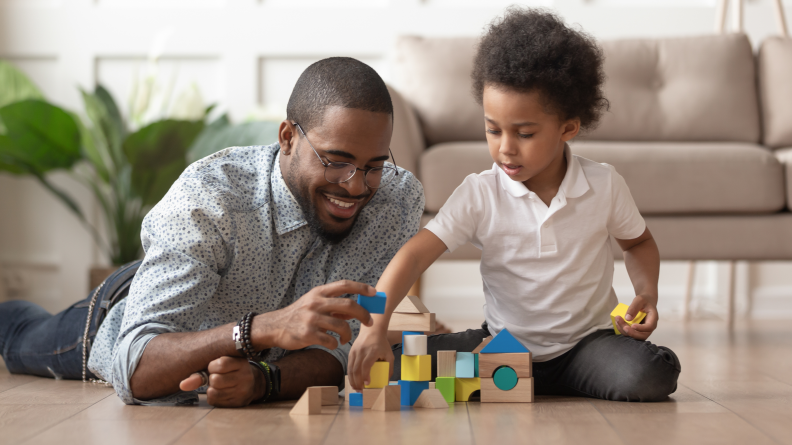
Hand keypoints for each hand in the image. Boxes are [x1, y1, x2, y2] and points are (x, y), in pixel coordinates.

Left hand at [179, 356, 262, 406]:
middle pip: (215, 380)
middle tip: (218, 377)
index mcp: (242, 362)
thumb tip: (182, 385)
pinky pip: (215, 401)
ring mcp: (243, 391)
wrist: (252, 384)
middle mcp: (245, 377)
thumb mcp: (221, 365)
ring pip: (213, 392)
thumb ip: (201, 372)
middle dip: (212, 379)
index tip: (215, 367)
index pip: (220, 364)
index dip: (212, 366)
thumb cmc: (231, 371)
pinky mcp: (239, 402)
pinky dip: (213, 397)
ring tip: (219, 385)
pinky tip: (221, 392)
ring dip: (211, 389)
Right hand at [253, 280, 375, 350]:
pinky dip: (335, 344)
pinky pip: (331, 341)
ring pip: (342, 326)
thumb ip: (333, 306)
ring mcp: (312, 319)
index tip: (374, 293)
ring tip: (345, 338)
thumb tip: (354, 311)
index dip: (361, 288)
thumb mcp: (314, 304)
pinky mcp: (308, 334)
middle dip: (363, 314)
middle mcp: (316, 303)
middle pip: (348, 305)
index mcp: (319, 293)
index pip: (344, 285)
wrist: (275, 327)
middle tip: (369, 322)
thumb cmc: (299, 315)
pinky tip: (332, 343)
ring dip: (348, 334)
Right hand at [347, 328, 393, 390]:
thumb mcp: (389, 354)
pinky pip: (349, 365)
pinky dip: (350, 375)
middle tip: (361, 391)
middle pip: (356, 369)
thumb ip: (390, 368)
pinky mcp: (351, 352)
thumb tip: (387, 381)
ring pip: (350, 368)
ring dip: (352, 380)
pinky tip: (353, 381)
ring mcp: (355, 351)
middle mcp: (361, 351)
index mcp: (372, 351)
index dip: (365, 376)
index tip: (367, 384)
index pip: (366, 365)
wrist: (372, 331)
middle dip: (357, 382)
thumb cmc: (382, 344)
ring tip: (356, 388)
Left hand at [615, 294, 657, 340]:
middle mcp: (649, 326)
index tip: (632, 325)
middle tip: (623, 326)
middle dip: (632, 333)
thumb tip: (627, 318)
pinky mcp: (637, 330)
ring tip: (618, 321)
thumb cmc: (644, 300)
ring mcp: (643, 329)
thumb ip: (634, 307)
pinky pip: (630, 333)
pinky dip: (623, 329)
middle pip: (642, 335)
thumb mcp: (640, 300)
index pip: (649, 327)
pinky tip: (618, 322)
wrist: (645, 302)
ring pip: (635, 336)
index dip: (641, 328)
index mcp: (653, 318)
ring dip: (625, 331)